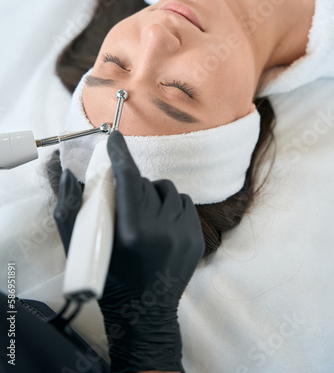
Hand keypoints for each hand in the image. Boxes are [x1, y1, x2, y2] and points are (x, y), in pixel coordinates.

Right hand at [55, 131, 204, 372]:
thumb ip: (70, 209)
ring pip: (169, 191)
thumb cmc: (107, 279)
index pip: (128, 179)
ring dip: (154, 194)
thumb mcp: (80, 247)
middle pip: (146, 183)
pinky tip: (161, 223)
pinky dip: (171, 206)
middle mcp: (162, 231)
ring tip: (144, 214)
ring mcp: (184, 235)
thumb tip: (69, 175)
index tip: (115, 137)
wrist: (143, 314)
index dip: (120, 154)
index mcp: (132, 232)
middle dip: (132, 184)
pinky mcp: (196, 239)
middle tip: (123, 201)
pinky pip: (185, 204)